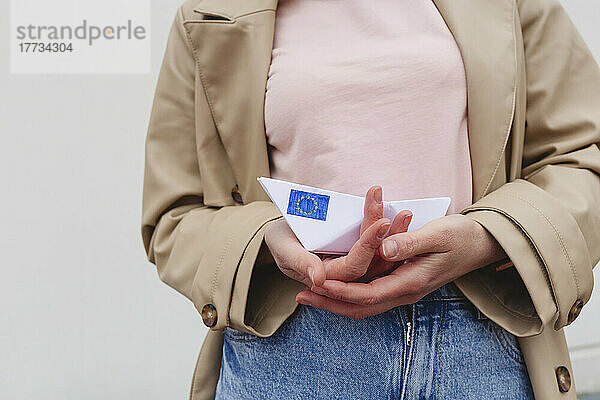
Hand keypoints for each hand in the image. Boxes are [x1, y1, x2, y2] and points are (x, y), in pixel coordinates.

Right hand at [264, 185, 410, 288]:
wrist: (283, 235)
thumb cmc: (280, 240)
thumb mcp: (283, 247)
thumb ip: (300, 262)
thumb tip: (319, 279)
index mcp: (326, 278)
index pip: (353, 266)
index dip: (368, 245)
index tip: (382, 221)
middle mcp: (344, 277)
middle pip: (373, 261)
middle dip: (388, 235)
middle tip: (403, 213)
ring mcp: (354, 267)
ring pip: (381, 256)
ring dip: (395, 234)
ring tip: (406, 213)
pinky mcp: (361, 256)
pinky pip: (381, 248)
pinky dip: (391, 232)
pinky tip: (401, 215)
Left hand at [296, 213, 506, 319]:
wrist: (481, 245)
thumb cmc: (461, 236)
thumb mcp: (439, 233)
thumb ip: (411, 241)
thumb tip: (384, 249)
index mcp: (412, 281)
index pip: (368, 294)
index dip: (341, 291)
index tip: (317, 282)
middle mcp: (406, 292)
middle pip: (361, 307)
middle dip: (330, 304)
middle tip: (302, 296)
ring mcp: (405, 290)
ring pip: (365, 305)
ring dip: (336, 302)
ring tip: (311, 294)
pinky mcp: (403, 284)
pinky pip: (371, 297)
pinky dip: (350, 295)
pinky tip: (336, 286)